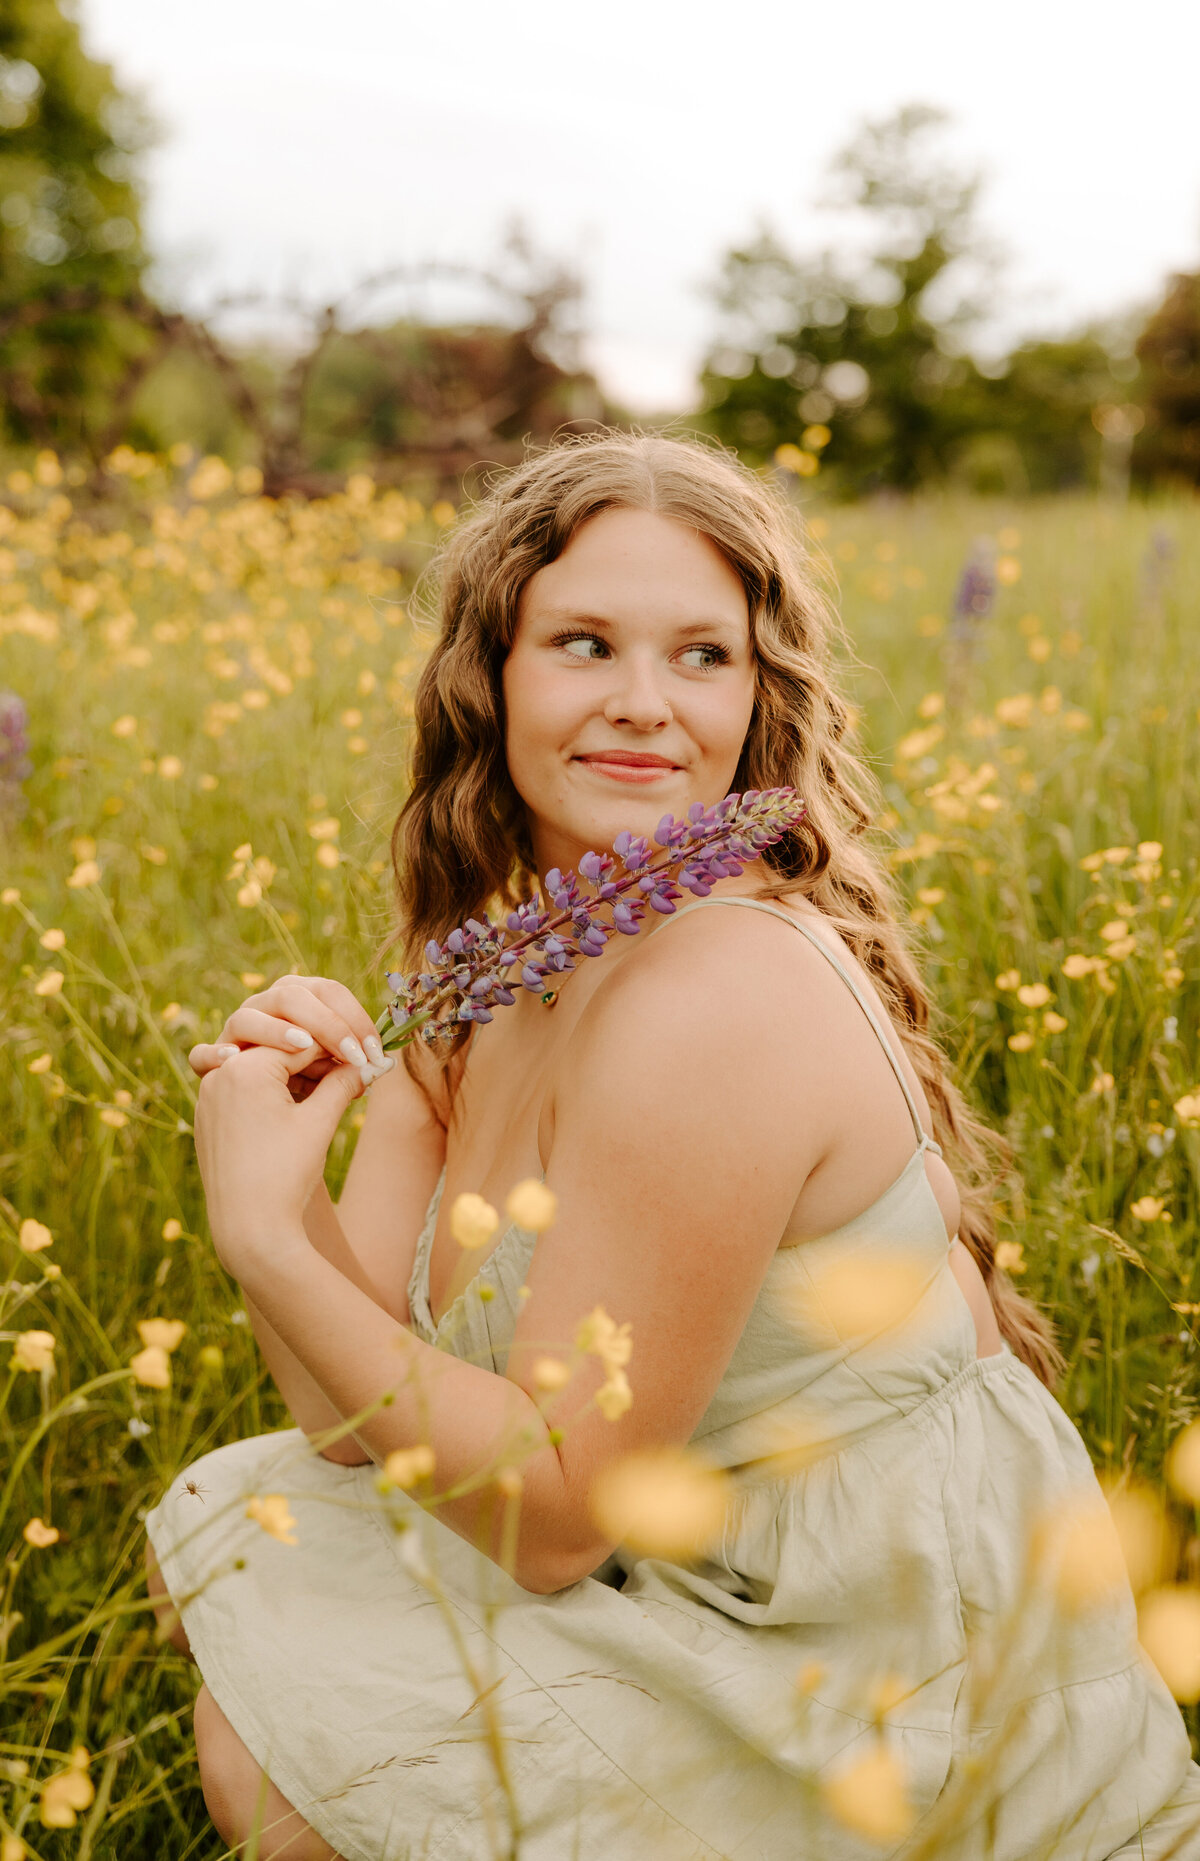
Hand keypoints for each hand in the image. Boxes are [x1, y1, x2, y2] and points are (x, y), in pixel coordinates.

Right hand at [189, 974, 395, 1101]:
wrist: (265, 1147)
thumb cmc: (304, 1104)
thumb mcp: (330, 1085)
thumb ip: (347, 1069)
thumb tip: (377, 1064)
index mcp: (297, 1005)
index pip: (327, 991)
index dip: (354, 1016)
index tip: (374, 1051)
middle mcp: (263, 1011)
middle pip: (290, 995)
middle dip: (326, 1022)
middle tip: (353, 1054)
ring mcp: (232, 1036)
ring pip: (246, 1017)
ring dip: (275, 1029)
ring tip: (302, 1046)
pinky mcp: (209, 1066)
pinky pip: (202, 1055)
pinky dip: (214, 1054)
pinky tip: (232, 1059)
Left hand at [194, 1039, 369, 1271]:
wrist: (249, 1229)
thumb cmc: (286, 1173)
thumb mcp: (320, 1122)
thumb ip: (343, 1083)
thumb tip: (368, 1062)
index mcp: (245, 1068)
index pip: (302, 1042)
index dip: (340, 1048)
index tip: (367, 1053)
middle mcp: (220, 1075)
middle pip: (280, 1052)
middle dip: (320, 1061)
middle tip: (357, 1071)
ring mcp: (209, 1097)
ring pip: (262, 1071)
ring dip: (297, 1076)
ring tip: (334, 1089)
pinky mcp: (209, 1118)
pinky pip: (245, 1091)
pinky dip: (274, 1093)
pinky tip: (302, 1105)